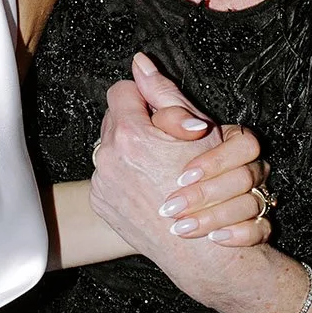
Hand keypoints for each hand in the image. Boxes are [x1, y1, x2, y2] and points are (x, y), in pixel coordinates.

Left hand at [90, 53, 272, 260]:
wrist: (200, 250)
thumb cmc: (211, 190)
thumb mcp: (198, 134)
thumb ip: (165, 94)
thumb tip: (140, 61)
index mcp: (131, 135)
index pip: (123, 92)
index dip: (145, 99)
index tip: (161, 113)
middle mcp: (108, 158)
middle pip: (115, 120)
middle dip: (138, 125)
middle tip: (164, 141)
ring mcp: (101, 184)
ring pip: (111, 148)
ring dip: (131, 151)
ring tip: (158, 165)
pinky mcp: (100, 203)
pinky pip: (108, 175)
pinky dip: (125, 176)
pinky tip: (149, 186)